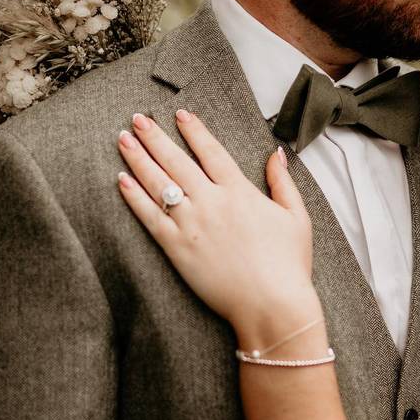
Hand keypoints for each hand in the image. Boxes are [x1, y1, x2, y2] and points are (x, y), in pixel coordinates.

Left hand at [116, 110, 321, 345]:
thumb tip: (276, 153)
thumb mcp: (297, 218)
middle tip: (138, 118)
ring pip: (158, 183)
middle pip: (177, 161)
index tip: (180, 113)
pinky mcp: (177, 249)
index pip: (211, 152)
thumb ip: (282, 183)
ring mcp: (192, 225)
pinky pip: (149, 217)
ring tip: (123, 139)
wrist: (271, 306)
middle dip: (155, 136)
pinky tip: (121, 180)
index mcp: (241, 192)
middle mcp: (212, 202)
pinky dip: (134, 197)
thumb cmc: (289, 265)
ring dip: (138, 158)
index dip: (194, 131)